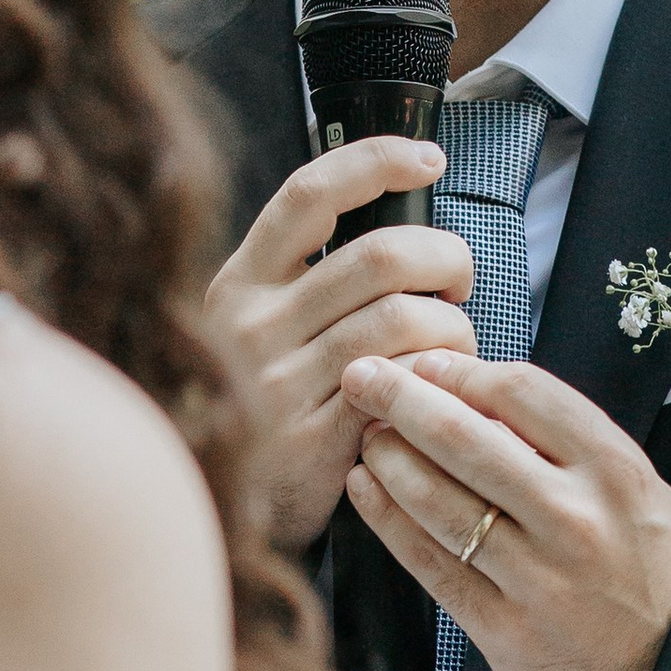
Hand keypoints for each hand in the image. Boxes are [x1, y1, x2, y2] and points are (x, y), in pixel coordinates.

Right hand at [208, 141, 477, 550]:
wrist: (212, 512)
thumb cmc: (258, 412)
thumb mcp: (256, 333)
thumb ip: (308, 285)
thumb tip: (402, 240)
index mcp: (239, 283)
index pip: (309, 194)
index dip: (376, 162)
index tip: (427, 159)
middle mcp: (252, 325)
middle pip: (380, 255)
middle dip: (445, 258)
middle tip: (458, 282)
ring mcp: (279, 384)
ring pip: (403, 321)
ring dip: (454, 328)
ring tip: (453, 349)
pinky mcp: (311, 441)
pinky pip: (402, 387)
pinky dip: (438, 381)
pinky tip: (436, 392)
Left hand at [340, 348, 670, 670]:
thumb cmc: (641, 562)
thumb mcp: (631, 486)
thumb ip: (562, 441)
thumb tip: (467, 389)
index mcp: (615, 472)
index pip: (523, 394)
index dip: (461, 372)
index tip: (426, 363)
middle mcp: (576, 521)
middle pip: (466, 440)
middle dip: (401, 399)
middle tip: (363, 375)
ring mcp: (538, 579)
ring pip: (438, 502)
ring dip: (388, 458)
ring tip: (366, 435)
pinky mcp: (504, 631)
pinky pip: (430, 564)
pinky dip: (387, 519)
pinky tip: (365, 489)